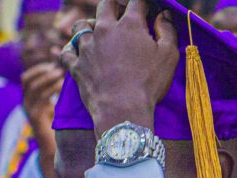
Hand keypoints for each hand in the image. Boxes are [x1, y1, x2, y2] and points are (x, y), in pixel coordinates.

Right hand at [21, 62, 63, 139]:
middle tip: (58, 68)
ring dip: (48, 79)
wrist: (55, 149)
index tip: (53, 64)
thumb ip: (58, 91)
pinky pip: (41, 99)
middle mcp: (26, 103)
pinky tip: (63, 87)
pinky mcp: (36, 118)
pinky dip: (52, 89)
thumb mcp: (57, 105)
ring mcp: (29, 110)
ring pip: (33, 88)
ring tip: (62, 75)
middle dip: (42, 71)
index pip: (26, 78)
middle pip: (26, 79)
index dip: (38, 69)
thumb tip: (66, 72)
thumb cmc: (60, 126)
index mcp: (29, 99)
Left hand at [60, 0, 177, 135]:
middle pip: (105, 5)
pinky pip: (67, 51)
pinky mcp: (76, 64)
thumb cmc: (149, 83)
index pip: (136, 2)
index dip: (142, 3)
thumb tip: (163, 14)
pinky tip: (76, 52)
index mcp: (130, 25)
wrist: (122, 109)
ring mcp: (87, 46)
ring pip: (80, 25)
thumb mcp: (169, 56)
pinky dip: (71, 50)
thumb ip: (168, 31)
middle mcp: (105, 29)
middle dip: (113, 4)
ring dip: (88, 25)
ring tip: (95, 32)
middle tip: (120, 13)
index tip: (146, 9)